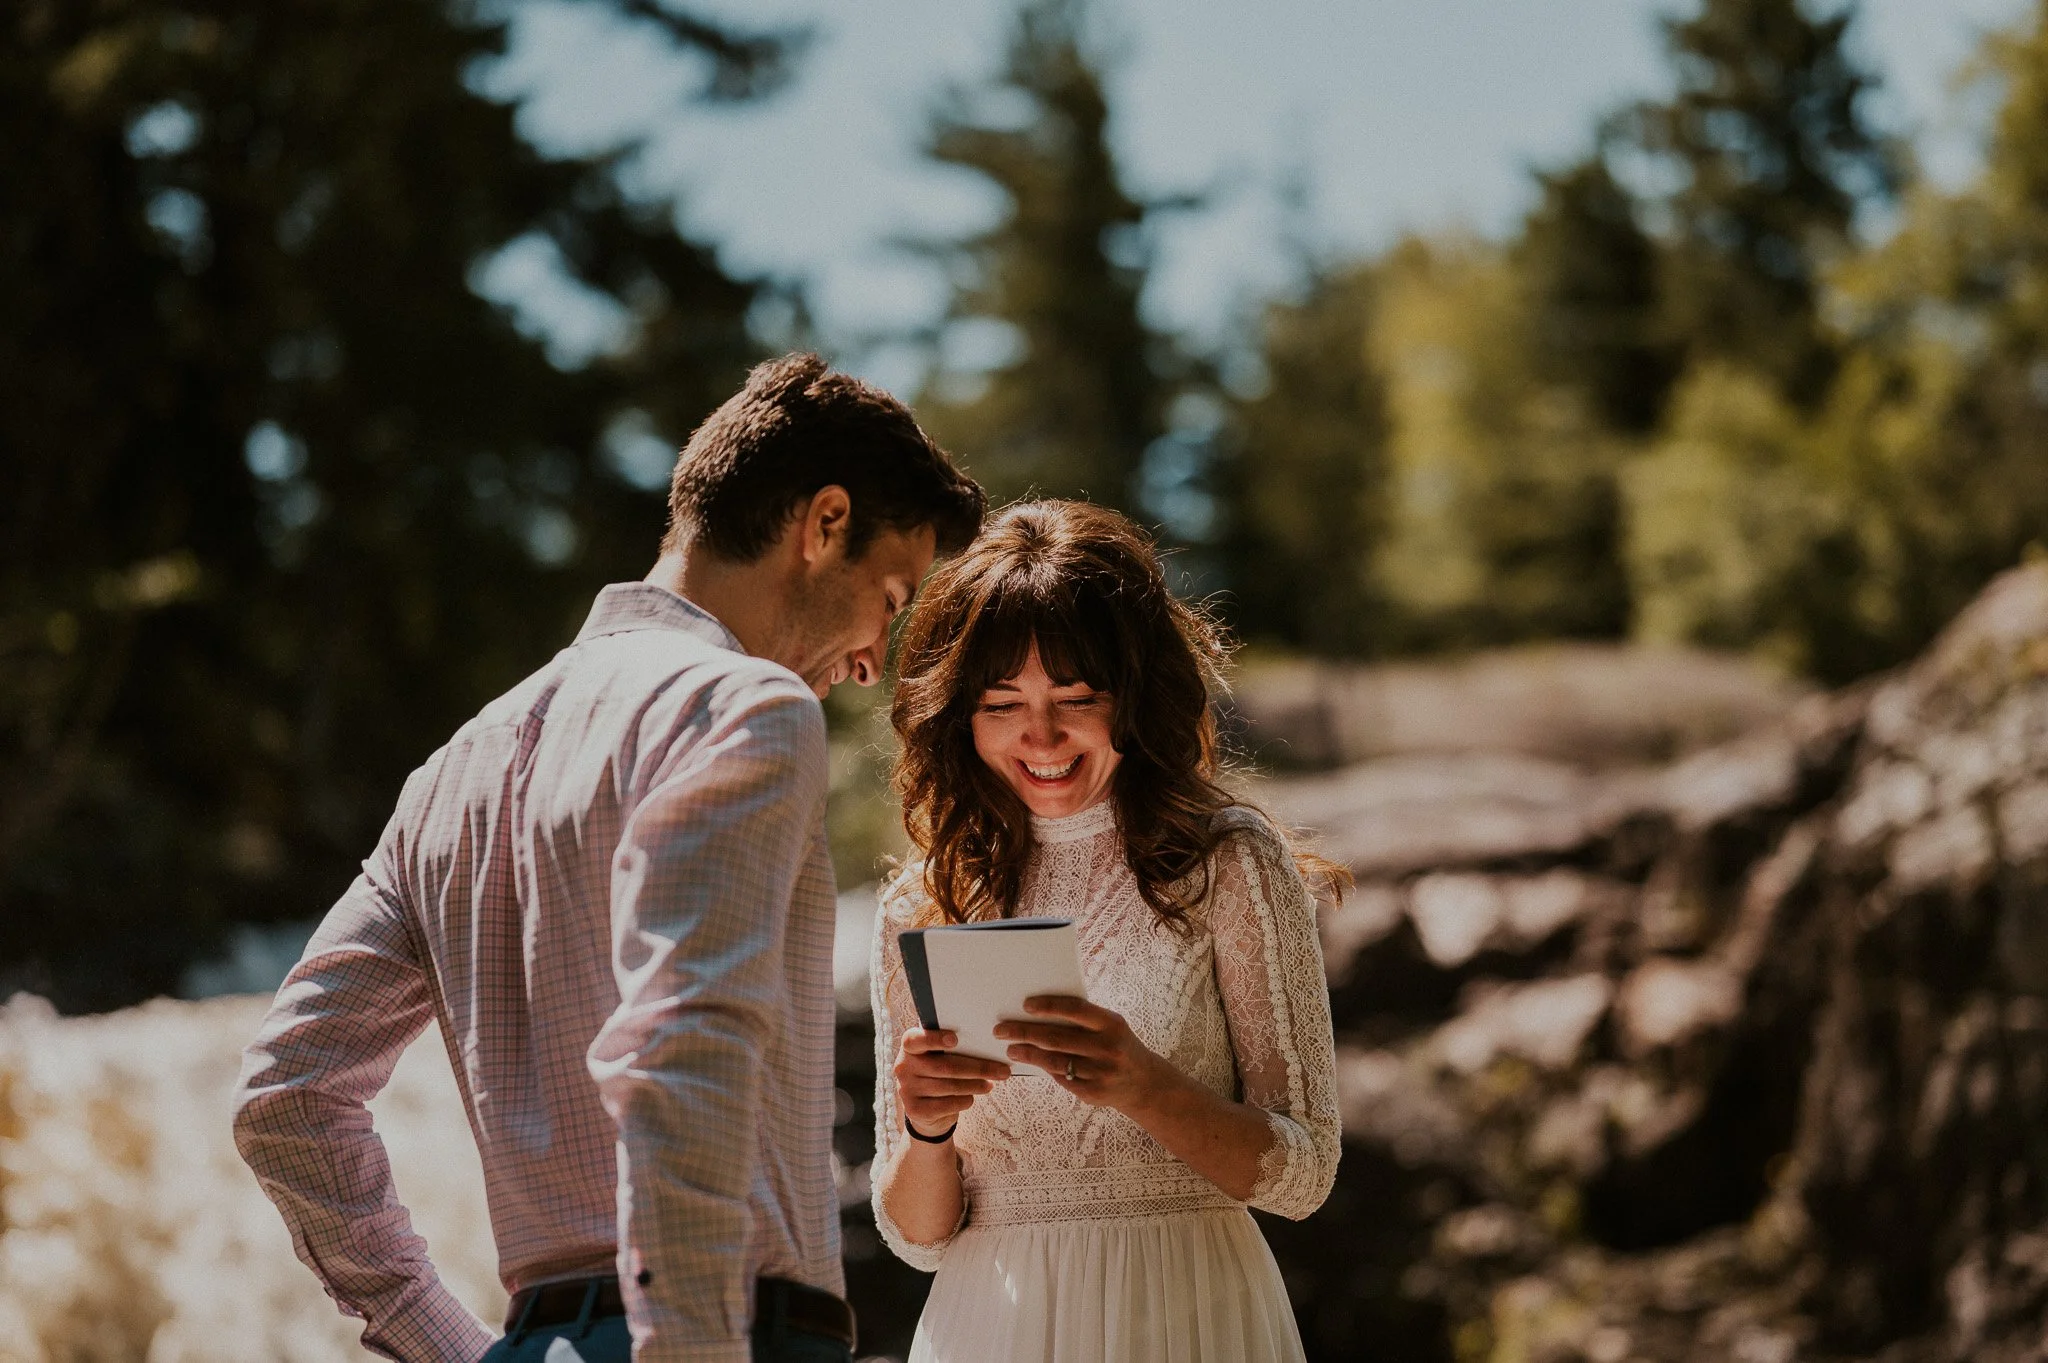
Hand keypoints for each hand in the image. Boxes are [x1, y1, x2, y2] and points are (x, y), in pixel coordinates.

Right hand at [893, 1027, 1010, 1138]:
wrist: (925, 1108)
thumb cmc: (938, 1073)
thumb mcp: (938, 1056)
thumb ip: (950, 1048)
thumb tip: (986, 1045)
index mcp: (909, 1047)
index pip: (915, 1040)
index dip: (934, 1039)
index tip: (955, 1039)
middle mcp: (903, 1067)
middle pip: (945, 1066)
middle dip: (977, 1068)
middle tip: (1002, 1070)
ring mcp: (906, 1090)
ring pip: (949, 1086)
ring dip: (975, 1085)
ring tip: (990, 1084)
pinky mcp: (915, 1110)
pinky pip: (947, 1104)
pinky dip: (964, 1100)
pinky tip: (972, 1097)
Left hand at [995, 996, 1170, 1114]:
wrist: (1144, 1083)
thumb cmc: (1117, 1045)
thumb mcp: (1110, 1026)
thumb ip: (1083, 1019)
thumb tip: (1038, 1011)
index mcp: (1112, 1024)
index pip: (1076, 1009)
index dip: (1049, 1006)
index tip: (1025, 1005)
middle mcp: (1108, 1048)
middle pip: (1057, 1038)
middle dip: (1025, 1032)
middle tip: (1001, 1030)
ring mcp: (1101, 1073)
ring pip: (1055, 1061)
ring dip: (1028, 1054)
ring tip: (1011, 1049)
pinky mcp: (1093, 1093)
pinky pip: (1061, 1079)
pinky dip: (1044, 1069)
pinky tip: (1030, 1063)